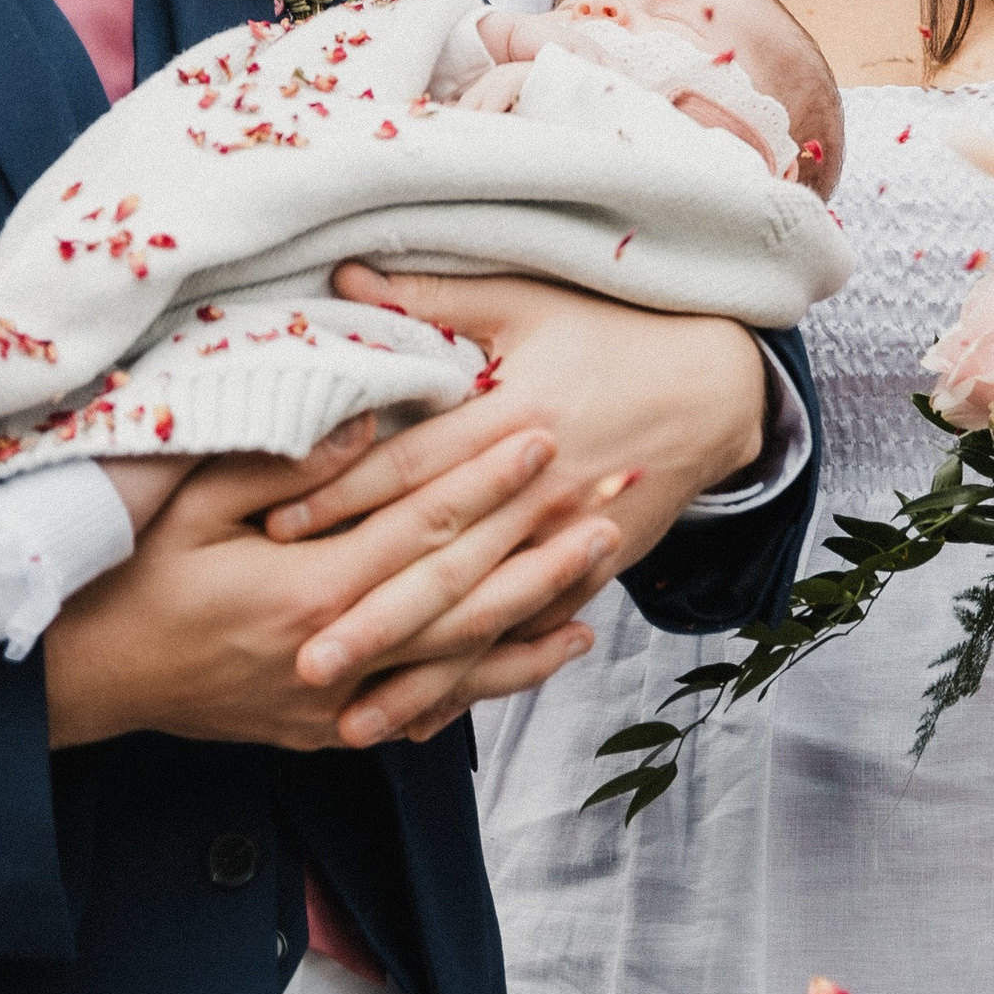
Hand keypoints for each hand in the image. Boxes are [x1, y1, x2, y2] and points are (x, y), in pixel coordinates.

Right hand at [43, 419, 616, 752]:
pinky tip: (545, 650)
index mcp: (307, 592)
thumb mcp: (186, 503)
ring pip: (464, 660)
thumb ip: (278, 464)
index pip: (423, 529)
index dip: (489, 482)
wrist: (78, 680)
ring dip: (542, 612)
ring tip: (605, 569)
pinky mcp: (330, 729)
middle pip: (467, 596)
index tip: (544, 436)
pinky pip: (433, 707)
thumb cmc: (126, 576)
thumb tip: (362, 424)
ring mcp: (337, 703)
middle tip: (613, 494)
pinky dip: (495, 678)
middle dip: (544, 542)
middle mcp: (337, 657)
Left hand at [264, 272, 770, 746]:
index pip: (413, 468)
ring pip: (481, 617)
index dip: (344, 496)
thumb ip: (430, 297)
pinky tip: (429, 716)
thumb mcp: (524, 300)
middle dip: (371, 615)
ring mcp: (567, 540)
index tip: (279, 529)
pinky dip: (480, 679)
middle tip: (300, 656)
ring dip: (419, 671)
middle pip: (441, 562)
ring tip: (352, 717)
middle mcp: (536, 489)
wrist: (714, 387)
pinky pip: (526, 636)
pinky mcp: (591, 572)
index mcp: (510, 417)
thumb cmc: (610, 333)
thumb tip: (343, 276)